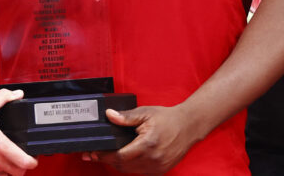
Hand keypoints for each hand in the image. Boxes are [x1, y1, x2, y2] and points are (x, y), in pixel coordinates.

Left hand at [83, 105, 199, 173]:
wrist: (189, 125)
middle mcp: (152, 159)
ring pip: (130, 171)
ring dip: (118, 164)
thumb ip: (126, 116)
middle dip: (108, 160)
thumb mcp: (146, 113)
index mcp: (147, 144)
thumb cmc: (168, 118)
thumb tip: (109, 115)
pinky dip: (130, 166)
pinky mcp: (160, 171)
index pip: (119, 156)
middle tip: (96, 154)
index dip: (104, 155)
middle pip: (122, 166)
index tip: (94, 152)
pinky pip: (139, 172)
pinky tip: (126, 158)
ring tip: (109, 155)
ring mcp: (157, 167)